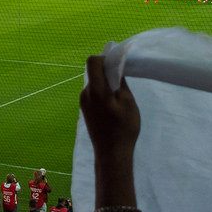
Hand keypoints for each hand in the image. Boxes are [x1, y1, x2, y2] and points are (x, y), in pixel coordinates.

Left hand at [80, 54, 139, 168]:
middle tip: (122, 81)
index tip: (118, 64)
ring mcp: (83, 102)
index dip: (105, 58)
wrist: (111, 154)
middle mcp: (85, 93)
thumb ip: (120, 82)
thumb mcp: (128, 103)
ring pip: (94, 82)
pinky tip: (113, 106)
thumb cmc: (123, 129)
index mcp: (96, 90)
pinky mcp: (85, 109)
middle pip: (93, 71)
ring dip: (105, 83)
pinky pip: (93, 92)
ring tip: (119, 98)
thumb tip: (115, 68)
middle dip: (107, 71)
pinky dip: (102, 92)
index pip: (93, 61)